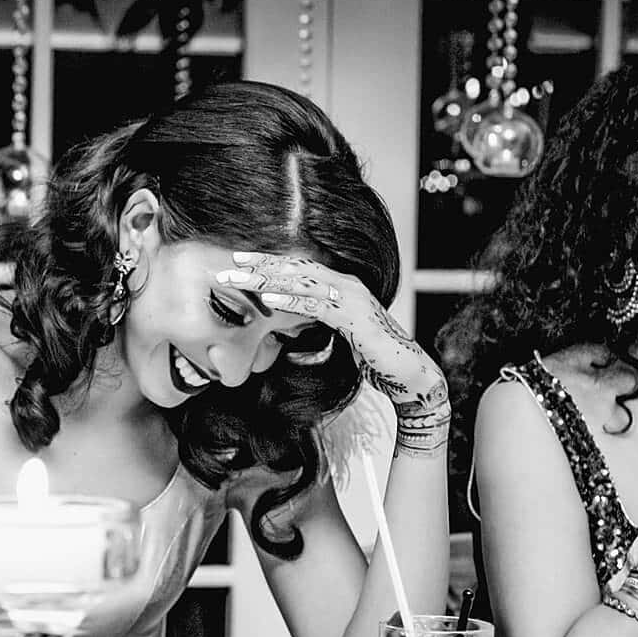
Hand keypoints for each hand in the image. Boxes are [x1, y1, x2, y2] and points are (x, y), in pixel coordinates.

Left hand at [215, 253, 448, 449]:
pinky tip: (269, 298)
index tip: (238, 263)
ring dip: (267, 278)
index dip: (268, 263)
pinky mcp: (355, 316)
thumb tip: (286, 329)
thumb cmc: (373, 357)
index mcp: (340, 287)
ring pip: (302, 281)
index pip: (298, 268)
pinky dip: (292, 300)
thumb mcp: (336, 335)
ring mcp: (352, 298)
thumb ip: (314, 325)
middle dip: (261, 264)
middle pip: (296, 267)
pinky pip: (317, 305)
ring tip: (239, 277)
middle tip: (229, 263)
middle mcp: (346, 285)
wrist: (408, 373)